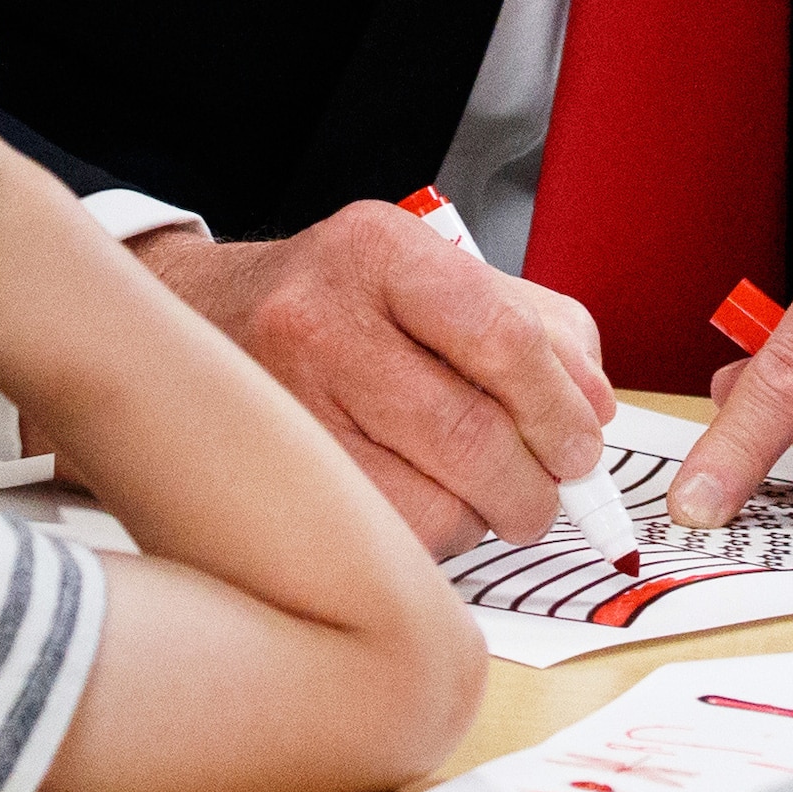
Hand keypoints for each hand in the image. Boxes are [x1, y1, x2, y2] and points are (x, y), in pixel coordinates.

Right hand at [131, 208, 613, 555]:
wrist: (197, 320)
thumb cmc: (341, 303)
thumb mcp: (436, 276)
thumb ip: (537, 328)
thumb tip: (595, 411)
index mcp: (380, 251)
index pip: (501, 338)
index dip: (558, 409)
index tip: (583, 446)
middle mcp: (319, 319)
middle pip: (470, 433)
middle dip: (536, 484)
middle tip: (551, 496)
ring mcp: (284, 404)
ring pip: (430, 503)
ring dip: (484, 519)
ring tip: (491, 501)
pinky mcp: (270, 478)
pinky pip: (383, 539)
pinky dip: (432, 540)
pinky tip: (431, 509)